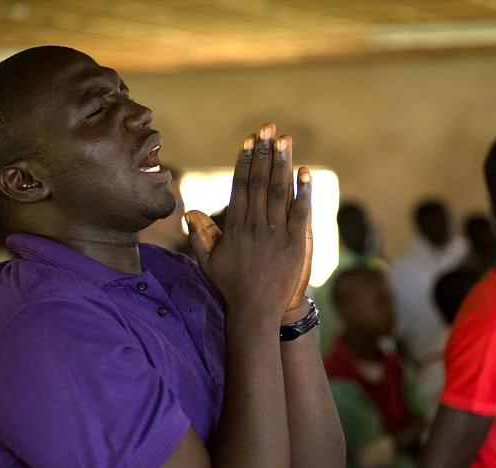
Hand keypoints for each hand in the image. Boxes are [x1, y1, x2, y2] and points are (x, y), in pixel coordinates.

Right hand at [185, 123, 311, 320]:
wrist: (256, 312)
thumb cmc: (231, 287)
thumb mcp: (209, 262)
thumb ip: (201, 236)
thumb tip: (190, 211)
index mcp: (235, 227)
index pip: (241, 186)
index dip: (245, 161)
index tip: (249, 141)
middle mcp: (255, 226)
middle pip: (260, 182)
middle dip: (264, 153)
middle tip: (268, 128)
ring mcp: (276, 234)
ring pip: (279, 192)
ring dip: (282, 163)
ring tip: (285, 140)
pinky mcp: (295, 244)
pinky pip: (300, 213)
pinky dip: (303, 192)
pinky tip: (305, 172)